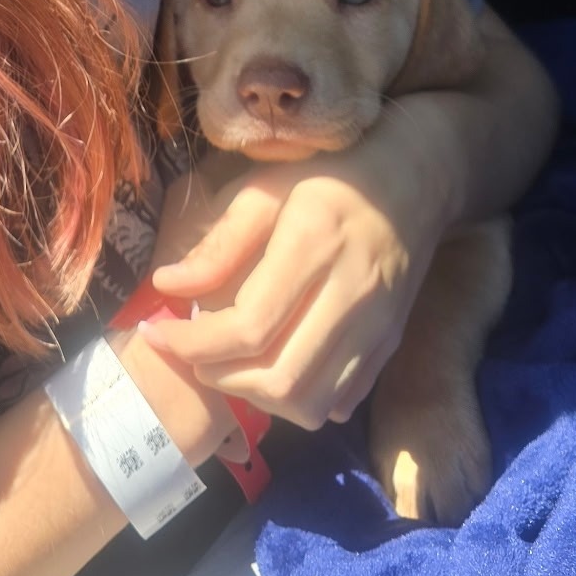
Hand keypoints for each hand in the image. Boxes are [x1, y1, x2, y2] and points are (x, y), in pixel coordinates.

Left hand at [141, 120, 454, 429]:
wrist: (419, 177)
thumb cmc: (333, 172)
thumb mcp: (268, 186)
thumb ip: (219, 241)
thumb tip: (167, 286)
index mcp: (315, 244)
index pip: (249, 325)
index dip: (192, 342)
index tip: (156, 333)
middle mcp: (353, 294)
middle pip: (281, 378)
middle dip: (221, 377)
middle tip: (193, 351)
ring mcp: (379, 326)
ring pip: (313, 403)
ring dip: (259, 396)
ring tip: (230, 362)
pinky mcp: (391, 344)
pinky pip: (340, 399)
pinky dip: (299, 398)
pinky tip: (275, 363)